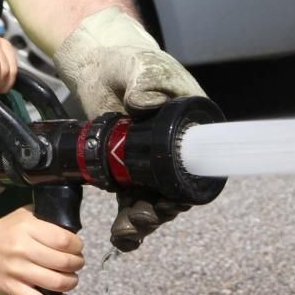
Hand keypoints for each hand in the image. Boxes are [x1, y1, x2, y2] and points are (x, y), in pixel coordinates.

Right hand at [0, 207, 84, 294]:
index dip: (77, 246)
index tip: (78, 248)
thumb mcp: (23, 215)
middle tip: (77, 263)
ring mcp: (17, 272)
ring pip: (56, 283)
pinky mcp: (12, 290)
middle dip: (77, 264)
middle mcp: (23, 250)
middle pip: (63, 262)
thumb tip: (72, 227)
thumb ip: (46, 218)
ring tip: (71, 278)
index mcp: (28, 228)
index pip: (64, 240)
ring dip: (71, 282)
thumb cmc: (3, 232)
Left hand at [53, 6, 205, 249]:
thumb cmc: (127, 60)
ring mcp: (149, 160)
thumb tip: (143, 104)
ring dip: (143, 218)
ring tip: (127, 229)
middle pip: (175, 189)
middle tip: (144, 216)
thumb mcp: (139, 65)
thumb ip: (143, 80)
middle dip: (161, 209)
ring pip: (154, 199)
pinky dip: (127, 219)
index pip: (198, 163)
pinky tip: (121, 234)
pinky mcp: (125, 168)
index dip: (185, 188)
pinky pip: (131, 199)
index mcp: (189, 124)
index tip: (169, 201)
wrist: (97, 65)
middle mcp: (173, 147)